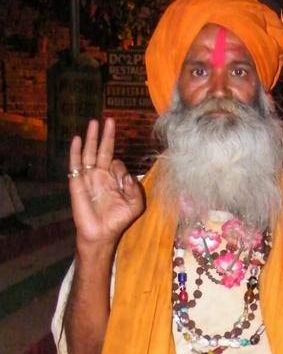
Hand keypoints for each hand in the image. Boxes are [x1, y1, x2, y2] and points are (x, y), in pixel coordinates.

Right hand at [68, 118, 144, 249]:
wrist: (101, 234)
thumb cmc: (118, 220)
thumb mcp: (135, 205)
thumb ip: (135, 188)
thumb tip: (126, 174)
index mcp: (114, 179)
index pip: (117, 162)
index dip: (121, 167)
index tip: (123, 181)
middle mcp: (100, 175)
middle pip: (102, 150)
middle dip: (106, 135)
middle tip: (109, 119)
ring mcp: (88, 177)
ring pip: (89, 152)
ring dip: (91, 137)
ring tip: (94, 122)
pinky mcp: (77, 182)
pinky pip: (75, 164)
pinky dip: (76, 150)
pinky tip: (78, 138)